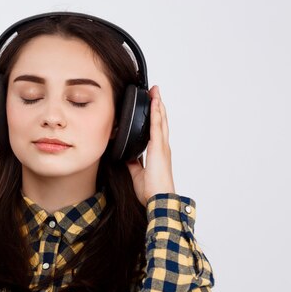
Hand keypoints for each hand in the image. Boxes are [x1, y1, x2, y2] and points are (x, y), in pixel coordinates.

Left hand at [126, 85, 175, 206]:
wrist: (158, 198)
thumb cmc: (152, 190)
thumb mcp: (137, 174)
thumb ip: (134, 163)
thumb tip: (128, 156)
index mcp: (158, 153)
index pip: (156, 130)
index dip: (155, 117)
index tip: (152, 105)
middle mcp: (162, 147)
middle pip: (161, 121)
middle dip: (158, 106)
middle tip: (155, 92)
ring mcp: (162, 147)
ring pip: (160, 121)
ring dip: (158, 105)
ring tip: (155, 92)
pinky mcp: (159, 148)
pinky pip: (157, 127)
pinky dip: (156, 114)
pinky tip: (154, 104)